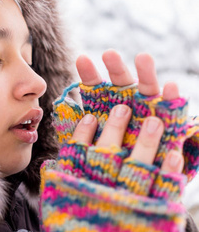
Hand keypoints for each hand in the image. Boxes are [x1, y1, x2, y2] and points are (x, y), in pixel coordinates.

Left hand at [72, 49, 183, 172]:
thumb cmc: (112, 161)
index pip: (95, 87)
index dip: (89, 74)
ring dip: (145, 72)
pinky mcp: (171, 119)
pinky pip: (172, 107)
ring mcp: (151, 109)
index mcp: (107, 106)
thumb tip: (61, 111)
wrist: (143, 177)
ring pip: (148, 88)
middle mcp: (129, 103)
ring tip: (143, 57)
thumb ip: (79, 131)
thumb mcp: (92, 149)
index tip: (81, 59)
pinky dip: (172, 97)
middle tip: (109, 54)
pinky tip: (171, 87)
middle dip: (115, 67)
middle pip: (121, 82)